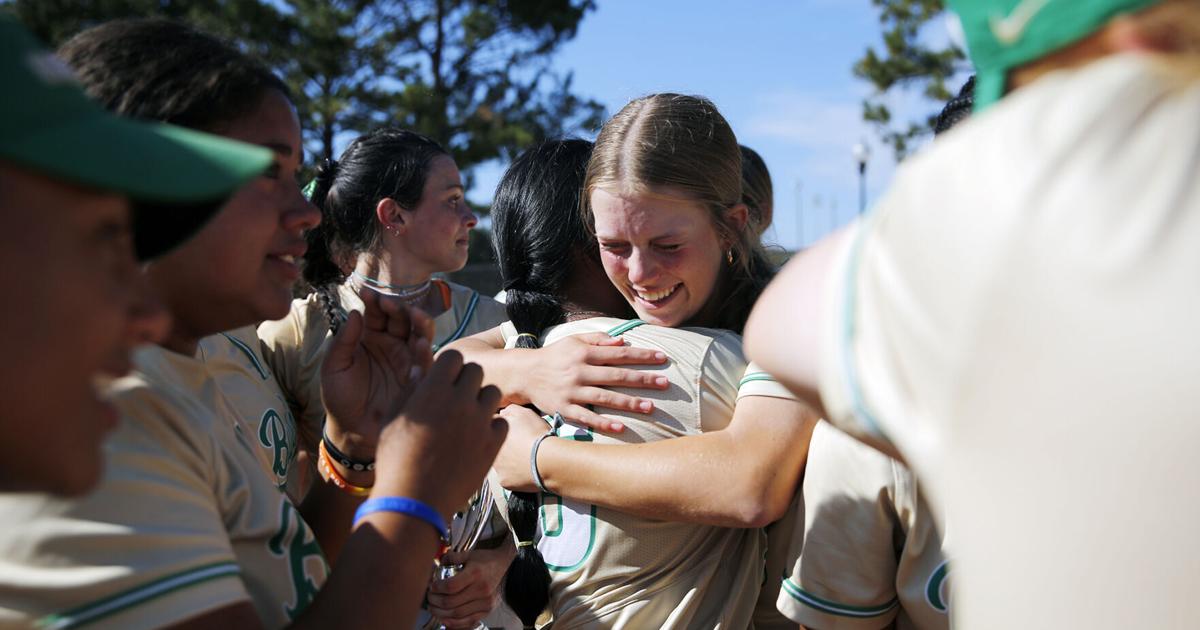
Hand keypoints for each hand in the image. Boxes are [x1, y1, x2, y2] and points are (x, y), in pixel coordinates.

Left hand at [320, 287, 434, 460]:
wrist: (353, 431)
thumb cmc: (340, 397)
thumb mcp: (334, 367)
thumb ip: (343, 341)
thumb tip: (355, 313)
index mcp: (370, 337)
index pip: (376, 312)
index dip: (374, 301)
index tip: (369, 293)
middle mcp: (392, 343)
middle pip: (401, 318)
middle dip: (398, 307)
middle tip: (392, 302)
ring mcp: (406, 359)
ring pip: (419, 334)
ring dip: (419, 323)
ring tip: (415, 316)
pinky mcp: (417, 377)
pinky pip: (425, 361)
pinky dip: (425, 351)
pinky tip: (421, 344)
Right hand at [372, 350, 506, 517]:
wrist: (414, 500)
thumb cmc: (396, 460)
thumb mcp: (393, 420)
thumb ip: (409, 391)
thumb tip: (422, 370)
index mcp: (433, 390)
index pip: (454, 356)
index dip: (448, 366)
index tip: (443, 380)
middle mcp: (460, 400)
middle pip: (476, 370)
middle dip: (466, 379)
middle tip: (455, 398)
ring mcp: (479, 422)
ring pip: (492, 393)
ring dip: (481, 400)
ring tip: (468, 416)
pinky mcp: (492, 444)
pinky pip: (502, 422)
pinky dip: (492, 426)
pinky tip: (477, 437)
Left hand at [426, 545, 514, 628]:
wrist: (505, 566)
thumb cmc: (487, 561)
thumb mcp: (469, 554)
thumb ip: (453, 557)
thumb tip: (439, 562)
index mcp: (475, 573)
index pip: (451, 586)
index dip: (437, 588)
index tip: (432, 586)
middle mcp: (481, 589)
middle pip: (451, 602)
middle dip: (435, 601)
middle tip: (430, 597)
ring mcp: (485, 602)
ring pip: (457, 615)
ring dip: (440, 613)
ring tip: (433, 608)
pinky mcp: (487, 610)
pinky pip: (467, 622)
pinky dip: (453, 623)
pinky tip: (445, 618)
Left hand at [491, 405, 548, 492]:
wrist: (548, 460)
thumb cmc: (537, 435)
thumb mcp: (524, 413)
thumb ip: (509, 410)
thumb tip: (502, 413)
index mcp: (492, 431)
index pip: (490, 425)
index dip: (500, 426)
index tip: (512, 430)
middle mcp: (489, 449)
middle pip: (492, 444)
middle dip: (503, 444)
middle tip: (519, 445)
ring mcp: (495, 466)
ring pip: (499, 461)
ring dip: (507, 459)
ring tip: (524, 458)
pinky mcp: (503, 480)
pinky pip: (506, 476)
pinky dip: (514, 473)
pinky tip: (525, 469)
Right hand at [521, 333, 668, 431]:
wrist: (524, 373)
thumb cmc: (554, 356)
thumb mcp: (574, 341)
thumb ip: (598, 340)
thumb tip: (622, 342)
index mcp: (584, 353)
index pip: (619, 354)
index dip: (642, 356)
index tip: (662, 358)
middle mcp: (580, 371)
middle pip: (616, 376)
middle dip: (642, 379)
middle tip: (665, 383)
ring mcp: (572, 391)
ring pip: (605, 398)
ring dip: (629, 403)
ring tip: (650, 407)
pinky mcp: (564, 408)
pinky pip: (586, 418)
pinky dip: (603, 423)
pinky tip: (621, 428)